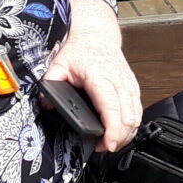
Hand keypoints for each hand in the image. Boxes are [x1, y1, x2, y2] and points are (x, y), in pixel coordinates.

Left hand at [42, 0, 141, 152]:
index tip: (108, 144)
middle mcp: (119, 81)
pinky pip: (138, 110)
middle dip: (120, 138)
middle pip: (128, 117)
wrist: (96, 34)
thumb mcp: (59, 63)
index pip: (112, 108)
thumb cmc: (79, 49)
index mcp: (100, 76)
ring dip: (128, 134)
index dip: (113, 130)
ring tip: (111, 143)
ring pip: (136, 116)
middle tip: (104, 148)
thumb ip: (50, 83)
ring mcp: (129, 85)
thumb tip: (44, 103)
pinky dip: (132, 124)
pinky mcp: (133, 87)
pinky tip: (122, 132)